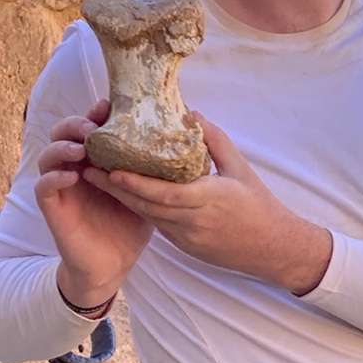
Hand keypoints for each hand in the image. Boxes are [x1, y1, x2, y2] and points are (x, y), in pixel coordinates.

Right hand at [35, 100, 152, 305]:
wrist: (113, 265)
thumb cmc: (130, 226)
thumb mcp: (147, 192)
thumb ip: (154, 169)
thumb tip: (186, 144)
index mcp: (96, 161)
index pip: (89, 127)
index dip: (95, 114)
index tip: (109, 106)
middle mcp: (75, 168)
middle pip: (63, 133)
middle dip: (76, 124)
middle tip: (93, 126)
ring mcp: (62, 188)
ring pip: (48, 155)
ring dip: (62, 147)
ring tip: (82, 148)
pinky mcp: (54, 209)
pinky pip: (44, 187)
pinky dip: (54, 178)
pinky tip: (73, 175)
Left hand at [82, 114, 332, 294]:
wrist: (273, 249)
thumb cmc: (259, 205)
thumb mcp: (241, 169)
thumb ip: (215, 141)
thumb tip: (192, 114)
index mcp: (210, 200)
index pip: (165, 195)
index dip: (136, 184)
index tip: (111, 168)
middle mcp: (194, 221)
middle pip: (147, 206)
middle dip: (116, 188)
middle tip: (89, 167)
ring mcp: (187, 237)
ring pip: (148, 216)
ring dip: (122, 198)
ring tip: (98, 177)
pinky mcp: (185, 245)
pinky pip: (157, 224)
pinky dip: (139, 208)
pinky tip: (124, 194)